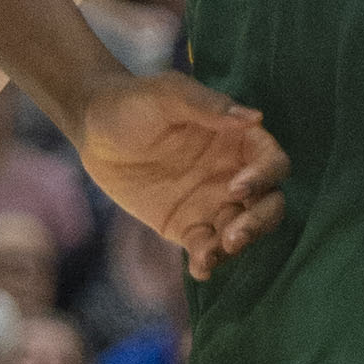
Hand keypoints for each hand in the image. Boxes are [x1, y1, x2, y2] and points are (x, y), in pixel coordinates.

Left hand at [75, 71, 287, 279]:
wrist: (91, 129)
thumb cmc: (132, 101)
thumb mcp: (168, 94)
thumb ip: (208, 106)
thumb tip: (255, 117)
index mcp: (238, 140)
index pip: (272, 163)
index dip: (265, 178)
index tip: (236, 188)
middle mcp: (233, 174)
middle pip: (269, 204)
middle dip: (258, 223)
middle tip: (233, 236)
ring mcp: (212, 203)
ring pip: (242, 231)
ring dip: (234, 247)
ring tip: (210, 255)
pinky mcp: (187, 226)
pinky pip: (206, 248)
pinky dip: (207, 261)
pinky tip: (199, 269)